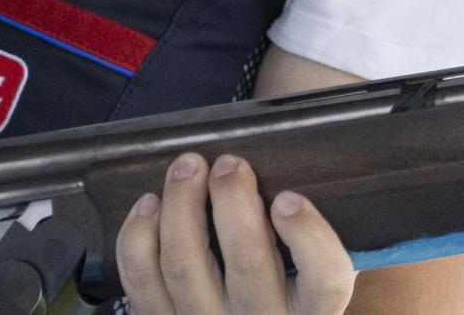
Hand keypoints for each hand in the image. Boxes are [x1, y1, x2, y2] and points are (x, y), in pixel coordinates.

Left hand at [116, 152, 354, 314]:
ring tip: (187, 167)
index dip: (308, 235)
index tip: (288, 198)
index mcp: (310, 312)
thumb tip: (281, 175)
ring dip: (181, 205)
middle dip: (232, 199)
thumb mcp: (304, 281)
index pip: (325, 279)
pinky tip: (150, 205)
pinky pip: (142, 281)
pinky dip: (138, 236)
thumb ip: (305, 242)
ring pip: (185, 264)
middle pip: (247, 260)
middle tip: (229, 164)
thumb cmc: (272, 300)